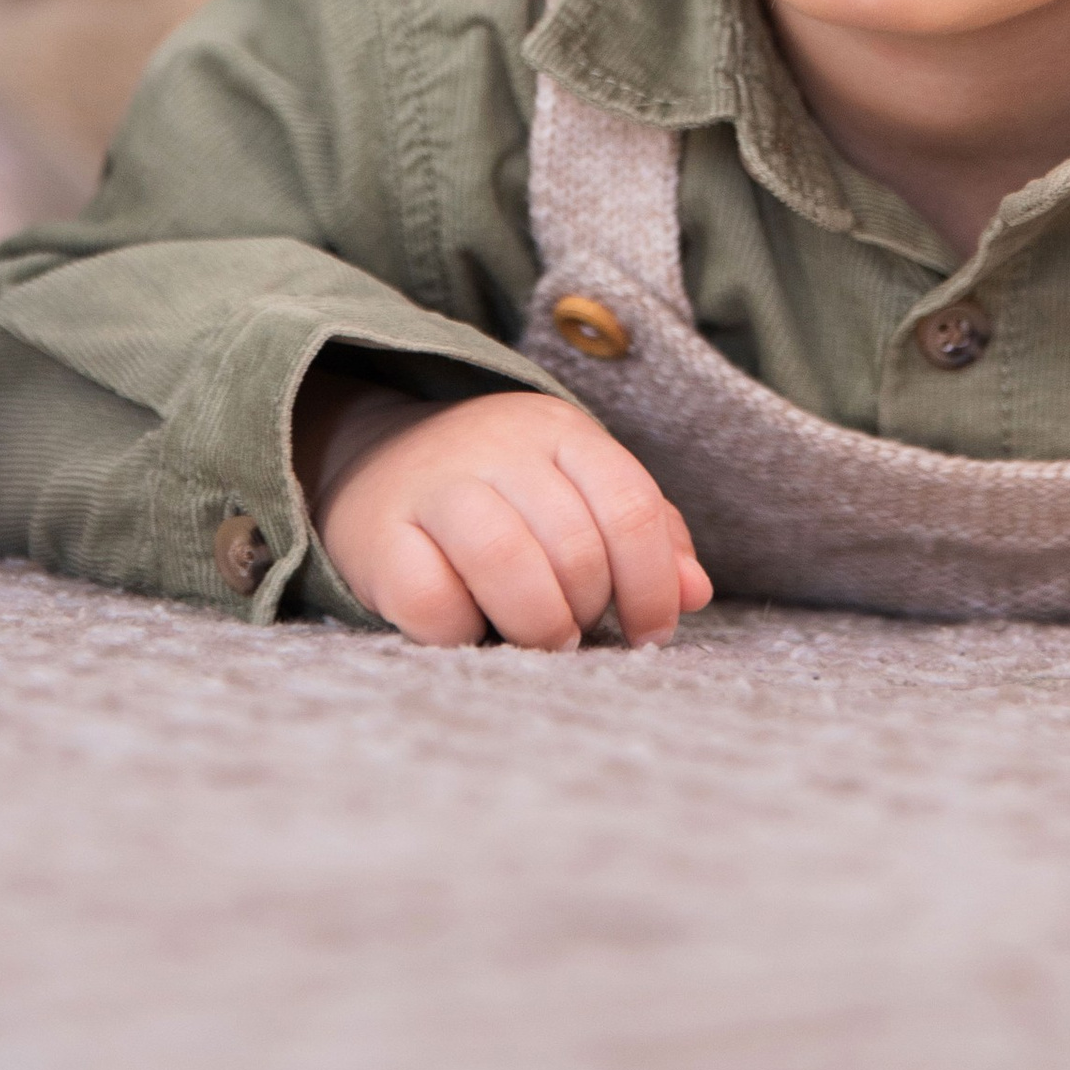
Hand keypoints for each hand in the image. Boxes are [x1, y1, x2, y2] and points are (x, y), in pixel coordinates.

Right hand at [302, 376, 710, 650]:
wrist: (374, 460)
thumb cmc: (503, 494)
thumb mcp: (577, 491)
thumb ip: (646, 536)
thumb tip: (695, 592)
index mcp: (560, 430)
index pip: (631, 505)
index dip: (652, 585)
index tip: (648, 633)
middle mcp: (498, 445)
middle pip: (576, 547)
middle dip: (587, 611)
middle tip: (574, 630)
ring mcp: (434, 486)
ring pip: (508, 566)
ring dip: (536, 626)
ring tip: (536, 638)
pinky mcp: (378, 535)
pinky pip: (433, 602)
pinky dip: (460, 632)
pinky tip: (465, 625)